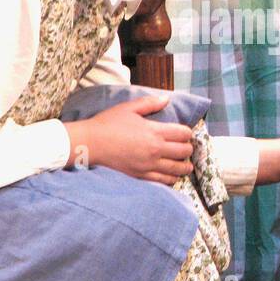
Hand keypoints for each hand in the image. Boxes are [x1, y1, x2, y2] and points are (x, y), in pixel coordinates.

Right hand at [64, 94, 194, 184]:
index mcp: (154, 131)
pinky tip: (172, 175)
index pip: (183, 133)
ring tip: (185, 164)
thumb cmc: (108, 123)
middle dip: (188, 148)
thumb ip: (150, 103)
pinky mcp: (142, 176)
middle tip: (186, 147)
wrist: (91, 143)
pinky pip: (165, 181)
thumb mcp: (129, 108)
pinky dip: (172, 178)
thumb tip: (166, 99)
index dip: (188, 133)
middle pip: (184, 151)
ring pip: (178, 169)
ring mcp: (149, 165)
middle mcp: (155, 149)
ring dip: (185, 166)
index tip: (185, 133)